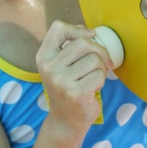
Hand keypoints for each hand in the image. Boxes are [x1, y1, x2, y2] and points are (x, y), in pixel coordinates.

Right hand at [36, 21, 112, 135]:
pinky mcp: (75, 93)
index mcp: (44, 56)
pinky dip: (101, 81)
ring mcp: (61, 81)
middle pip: (83, 43)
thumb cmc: (68, 87)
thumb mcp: (60, 65)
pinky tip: (92, 89)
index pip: (58, 28)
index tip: (89, 36)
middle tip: (102, 62)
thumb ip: (69, 45)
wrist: (66, 119)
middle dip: (99, 51)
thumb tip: (89, 31)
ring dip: (101, 68)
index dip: (77, 30)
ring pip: (94, 59)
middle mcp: (49, 67)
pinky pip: (99, 75)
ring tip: (92, 78)